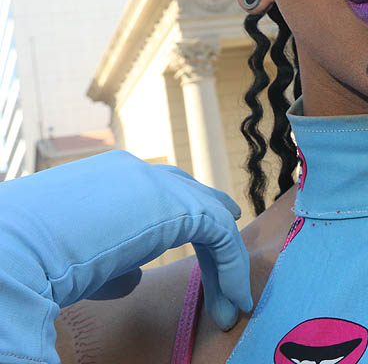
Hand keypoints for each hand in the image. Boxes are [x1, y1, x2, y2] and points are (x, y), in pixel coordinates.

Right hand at [0, 150, 252, 362]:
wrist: (10, 252)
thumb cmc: (29, 262)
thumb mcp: (77, 262)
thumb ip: (113, 264)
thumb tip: (134, 277)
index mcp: (109, 181)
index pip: (163, 196)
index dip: (191, 230)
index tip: (204, 277)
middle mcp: (135, 173)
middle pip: (193, 202)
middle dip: (215, 249)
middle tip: (228, 294)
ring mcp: (156, 182)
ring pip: (210, 218)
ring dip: (226, 265)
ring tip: (231, 308)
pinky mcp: (176, 204)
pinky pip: (220, 233)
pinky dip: (231, 267)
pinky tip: (231, 301)